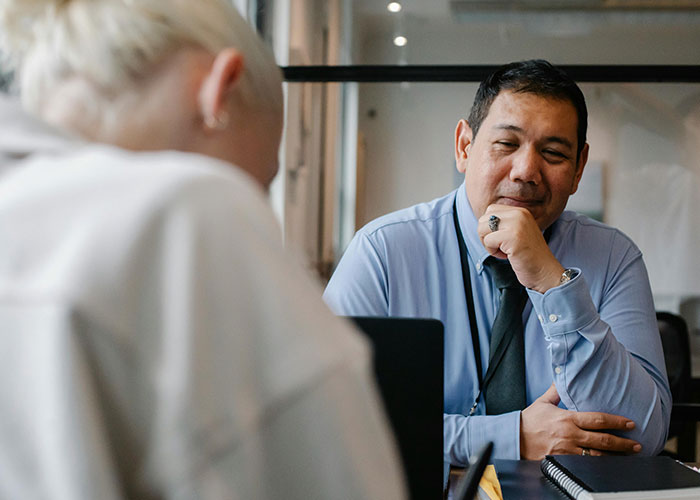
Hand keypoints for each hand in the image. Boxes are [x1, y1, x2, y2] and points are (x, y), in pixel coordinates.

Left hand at [477, 204, 563, 292]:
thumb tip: (481, 222)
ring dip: (489, 244)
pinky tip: (507, 255)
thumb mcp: (517, 232)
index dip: (490, 228)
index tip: (502, 239)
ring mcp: (516, 224)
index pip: (490, 210)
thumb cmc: (529, 256)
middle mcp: (519, 214)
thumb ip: (503, 224)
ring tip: (505, 251)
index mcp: (520, 211)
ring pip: (482, 229)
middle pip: (483, 219)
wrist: (545, 271)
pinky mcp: (513, 237)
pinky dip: (493, 252)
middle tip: (502, 247)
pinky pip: (488, 241)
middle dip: (486, 236)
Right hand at [520, 384, 640, 459]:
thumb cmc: (528, 421)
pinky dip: (598, 464)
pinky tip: (608, 464)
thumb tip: (563, 376)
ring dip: (615, 456)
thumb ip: (556, 391)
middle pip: (602, 439)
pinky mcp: (563, 461)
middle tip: (637, 444)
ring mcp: (567, 450)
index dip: (617, 421)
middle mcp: (570, 434)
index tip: (630, 423)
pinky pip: (585, 464)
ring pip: (597, 455)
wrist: (513, 438)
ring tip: (629, 456)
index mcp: (567, 418)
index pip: (598, 419)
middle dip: (623, 442)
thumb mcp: (542, 402)